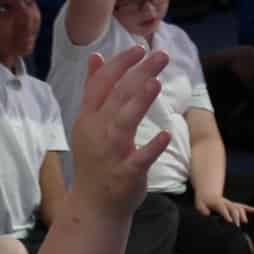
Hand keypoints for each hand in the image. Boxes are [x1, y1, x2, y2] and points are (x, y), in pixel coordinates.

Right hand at [67, 48, 171, 212]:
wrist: (93, 204)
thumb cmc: (95, 159)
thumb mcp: (88, 123)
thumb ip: (93, 90)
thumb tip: (96, 56)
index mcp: (89, 117)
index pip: (102, 84)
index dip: (119, 64)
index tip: (138, 48)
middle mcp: (97, 132)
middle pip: (117, 97)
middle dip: (139, 73)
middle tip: (161, 55)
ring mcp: (111, 153)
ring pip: (124, 123)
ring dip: (139, 102)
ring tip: (155, 82)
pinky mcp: (126, 174)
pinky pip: (139, 159)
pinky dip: (152, 147)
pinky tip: (165, 134)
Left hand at [195, 192, 252, 226]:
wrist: (207, 193)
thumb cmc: (202, 200)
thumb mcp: (199, 204)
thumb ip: (202, 209)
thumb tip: (207, 214)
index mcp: (217, 203)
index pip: (223, 209)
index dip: (226, 215)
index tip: (229, 221)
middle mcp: (226, 202)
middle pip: (233, 208)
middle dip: (236, 217)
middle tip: (237, 227)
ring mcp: (230, 203)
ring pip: (239, 207)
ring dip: (242, 214)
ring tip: (244, 222)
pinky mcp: (232, 205)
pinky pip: (242, 206)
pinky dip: (248, 208)